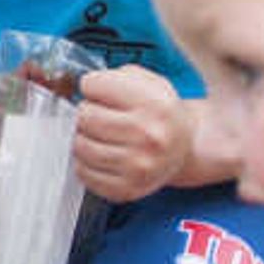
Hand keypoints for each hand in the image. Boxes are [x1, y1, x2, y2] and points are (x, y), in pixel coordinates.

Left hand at [71, 61, 198, 199]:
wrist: (183, 149)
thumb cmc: (159, 114)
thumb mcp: (148, 82)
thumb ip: (114, 75)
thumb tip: (80, 84)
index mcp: (155, 104)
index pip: (93, 85)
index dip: (91, 86)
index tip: (98, 90)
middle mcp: (149, 136)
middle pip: (84, 116)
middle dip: (86, 112)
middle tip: (98, 115)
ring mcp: (138, 166)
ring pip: (80, 146)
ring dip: (84, 137)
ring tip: (100, 134)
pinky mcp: (126, 188)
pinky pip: (84, 172)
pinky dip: (86, 162)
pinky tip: (101, 154)